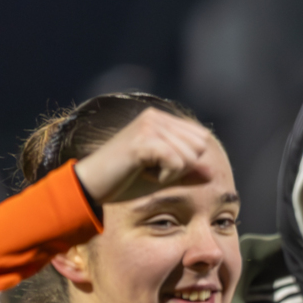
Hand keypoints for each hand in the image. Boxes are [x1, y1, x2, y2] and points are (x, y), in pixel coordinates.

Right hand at [73, 108, 217, 205]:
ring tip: (143, 170)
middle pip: (199, 147)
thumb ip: (186, 170)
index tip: (158, 165)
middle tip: (150, 169)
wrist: (90, 186)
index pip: (201, 139)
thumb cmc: (124, 181)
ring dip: (169, 174)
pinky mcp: (143, 140)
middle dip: (180, 167)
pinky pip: (176, 164)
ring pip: (189, 157)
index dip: (187, 162)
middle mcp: (155, 116)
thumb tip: (212, 173)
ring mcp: (148, 125)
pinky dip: (163, 177)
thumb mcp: (162, 174)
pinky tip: (141, 173)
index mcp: (161, 118)